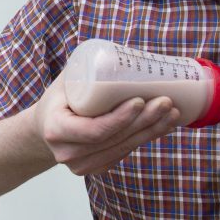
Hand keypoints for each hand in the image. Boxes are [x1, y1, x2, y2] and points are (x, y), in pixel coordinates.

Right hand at [32, 75, 179, 175]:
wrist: (46, 126)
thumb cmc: (60, 98)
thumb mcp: (66, 80)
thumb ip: (87, 67)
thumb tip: (122, 50)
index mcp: (56, 129)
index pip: (95, 129)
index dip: (121, 118)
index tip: (141, 100)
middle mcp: (67, 153)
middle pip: (114, 139)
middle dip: (144, 121)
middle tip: (166, 102)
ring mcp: (82, 165)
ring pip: (124, 148)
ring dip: (152, 132)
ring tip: (172, 113)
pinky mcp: (96, 169)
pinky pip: (124, 153)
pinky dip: (146, 139)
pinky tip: (164, 126)